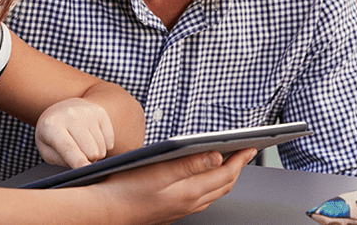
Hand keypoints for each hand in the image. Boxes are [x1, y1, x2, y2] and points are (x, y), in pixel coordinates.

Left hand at [35, 98, 114, 167]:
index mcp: (51, 125)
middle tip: (78, 156)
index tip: (85, 169)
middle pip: (90, 151)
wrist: (60, 110)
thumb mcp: (45, 150)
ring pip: (101, 148)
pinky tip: (92, 139)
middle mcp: (71, 115)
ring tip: (83, 146)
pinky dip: (103, 146)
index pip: (68, 147)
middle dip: (88, 161)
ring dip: (95, 154)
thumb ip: (60, 160)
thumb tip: (82, 166)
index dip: (78, 160)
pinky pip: (109, 140)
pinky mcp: (100, 112)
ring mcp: (87, 112)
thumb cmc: (51, 135)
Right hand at [88, 148, 257, 224]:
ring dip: (225, 177)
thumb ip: (190, 164)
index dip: (241, 159)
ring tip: (230, 162)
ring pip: (213, 193)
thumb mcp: (158, 171)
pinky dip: (210, 185)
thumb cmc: (125, 189)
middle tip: (246, 151)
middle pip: (223, 184)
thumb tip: (217, 156)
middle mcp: (189, 204)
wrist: (105, 211)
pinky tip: (204, 178)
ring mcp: (181, 209)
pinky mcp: (172, 211)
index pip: (225, 174)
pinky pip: (201, 198)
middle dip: (238, 167)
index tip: (251, 146)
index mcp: (189, 192)